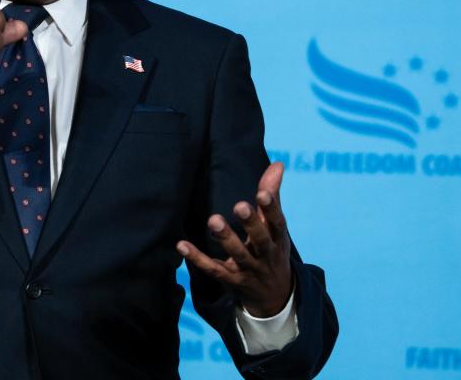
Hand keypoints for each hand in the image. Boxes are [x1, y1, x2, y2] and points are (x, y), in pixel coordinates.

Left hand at [176, 161, 292, 316]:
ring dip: (225, 239)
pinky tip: (182, 245)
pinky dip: (198, 259)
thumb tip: (278, 164)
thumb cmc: (272, 250)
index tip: (263, 193)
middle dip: (251, 224)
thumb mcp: (275, 227)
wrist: (274, 296)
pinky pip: (214, 270)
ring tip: (214, 220)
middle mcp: (265, 254)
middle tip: (240, 206)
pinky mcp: (231, 280)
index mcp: (277, 238)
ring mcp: (248, 269)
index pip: (277, 223)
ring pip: (238, 255)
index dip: (271, 208)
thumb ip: (272, 196)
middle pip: (260, 240)